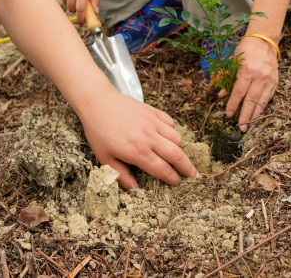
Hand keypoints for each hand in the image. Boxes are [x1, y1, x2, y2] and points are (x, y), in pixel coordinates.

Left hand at [78, 92, 198, 189]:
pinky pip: (170, 122)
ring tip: (177, 155)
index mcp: (138, 152)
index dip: (172, 179)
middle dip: (187, 168)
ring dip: (179, 148)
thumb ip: (121, 175)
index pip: (162, 169)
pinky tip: (166, 135)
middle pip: (177, 155)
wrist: (96, 101)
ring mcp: (153, 123)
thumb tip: (134, 190)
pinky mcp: (152, 111)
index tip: (177, 183)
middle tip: (194, 175)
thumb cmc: (98, 131)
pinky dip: (172, 130)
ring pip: (176, 138)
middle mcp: (149, 138)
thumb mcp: (104, 157)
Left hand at [220, 37, 278, 130]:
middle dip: (245, 115)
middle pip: (251, 100)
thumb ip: (227, 79)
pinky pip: (268, 97)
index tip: (229, 114)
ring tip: (249, 125)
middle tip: (241, 128)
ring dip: (255, 115)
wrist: (264, 41)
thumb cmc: (245, 50)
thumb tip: (221, 96)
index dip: (233, 104)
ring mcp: (269, 80)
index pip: (239, 92)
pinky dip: (263, 107)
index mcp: (247, 71)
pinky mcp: (275, 81)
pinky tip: (258, 115)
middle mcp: (260, 76)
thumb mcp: (233, 62)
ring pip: (262, 101)